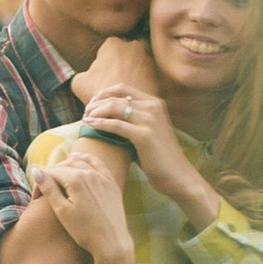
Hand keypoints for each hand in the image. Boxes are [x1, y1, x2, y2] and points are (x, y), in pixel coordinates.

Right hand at [31, 139, 133, 263]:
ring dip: (67, 164)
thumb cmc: (85, 231)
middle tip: (44, 189)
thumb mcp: (62, 211)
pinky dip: (86, 159)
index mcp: (76, 179)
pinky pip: (97, 163)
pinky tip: (80, 159)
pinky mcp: (111, 183)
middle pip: (65, 165)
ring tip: (58, 173)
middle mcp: (90, 173)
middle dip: (52, 174)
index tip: (36, 198)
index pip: (52, 172)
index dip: (40, 183)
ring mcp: (103, 177)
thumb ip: (49, 188)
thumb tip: (36, 170)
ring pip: (81, 161)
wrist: (112, 243)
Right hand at [70, 33, 158, 102]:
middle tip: (107, 88)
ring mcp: (147, 59)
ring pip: (132, 69)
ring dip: (125, 79)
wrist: (125, 111)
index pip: (103, 54)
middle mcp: (133, 46)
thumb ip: (82, 74)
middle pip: (119, 60)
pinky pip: (142, 79)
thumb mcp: (80, 83)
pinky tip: (127, 98)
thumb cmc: (99, 94)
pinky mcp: (156, 74)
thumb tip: (88, 76)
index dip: (99, 70)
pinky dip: (136, 86)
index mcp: (113, 44)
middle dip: (114, 72)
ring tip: (117, 95)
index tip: (97, 81)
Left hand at [73, 83, 218, 221]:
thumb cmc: (158, 156)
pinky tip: (90, 125)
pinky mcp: (144, 135)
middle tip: (85, 112)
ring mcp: (149, 120)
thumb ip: (132, 120)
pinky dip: (100, 123)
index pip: (123, 88)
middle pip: (116, 97)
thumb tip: (107, 115)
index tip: (92, 104)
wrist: (177, 174)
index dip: (104, 93)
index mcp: (154, 103)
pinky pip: (115, 125)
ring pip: (114, 107)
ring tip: (85, 119)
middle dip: (96, 103)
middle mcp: (153, 107)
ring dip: (95, 112)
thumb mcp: (146, 130)